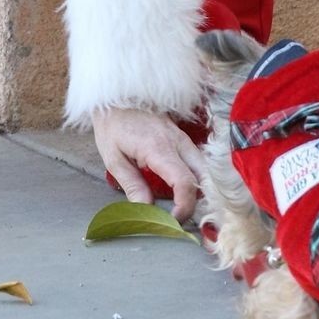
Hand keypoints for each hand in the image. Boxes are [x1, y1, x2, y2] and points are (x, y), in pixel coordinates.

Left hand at [92, 107, 205, 224]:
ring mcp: (183, 138)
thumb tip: (146, 210)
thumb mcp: (114, 159)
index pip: (184, 183)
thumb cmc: (113, 125)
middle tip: (180, 217)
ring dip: (199, 191)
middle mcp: (177, 142)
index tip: (173, 221)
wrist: (115, 97)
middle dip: (197, 202)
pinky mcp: (183, 138)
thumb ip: (132, 186)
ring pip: (205, 170)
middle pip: (203, 178)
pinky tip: (184, 190)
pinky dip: (197, 179)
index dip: (184, 207)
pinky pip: (199, 161)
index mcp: (158, 148)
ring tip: (182, 207)